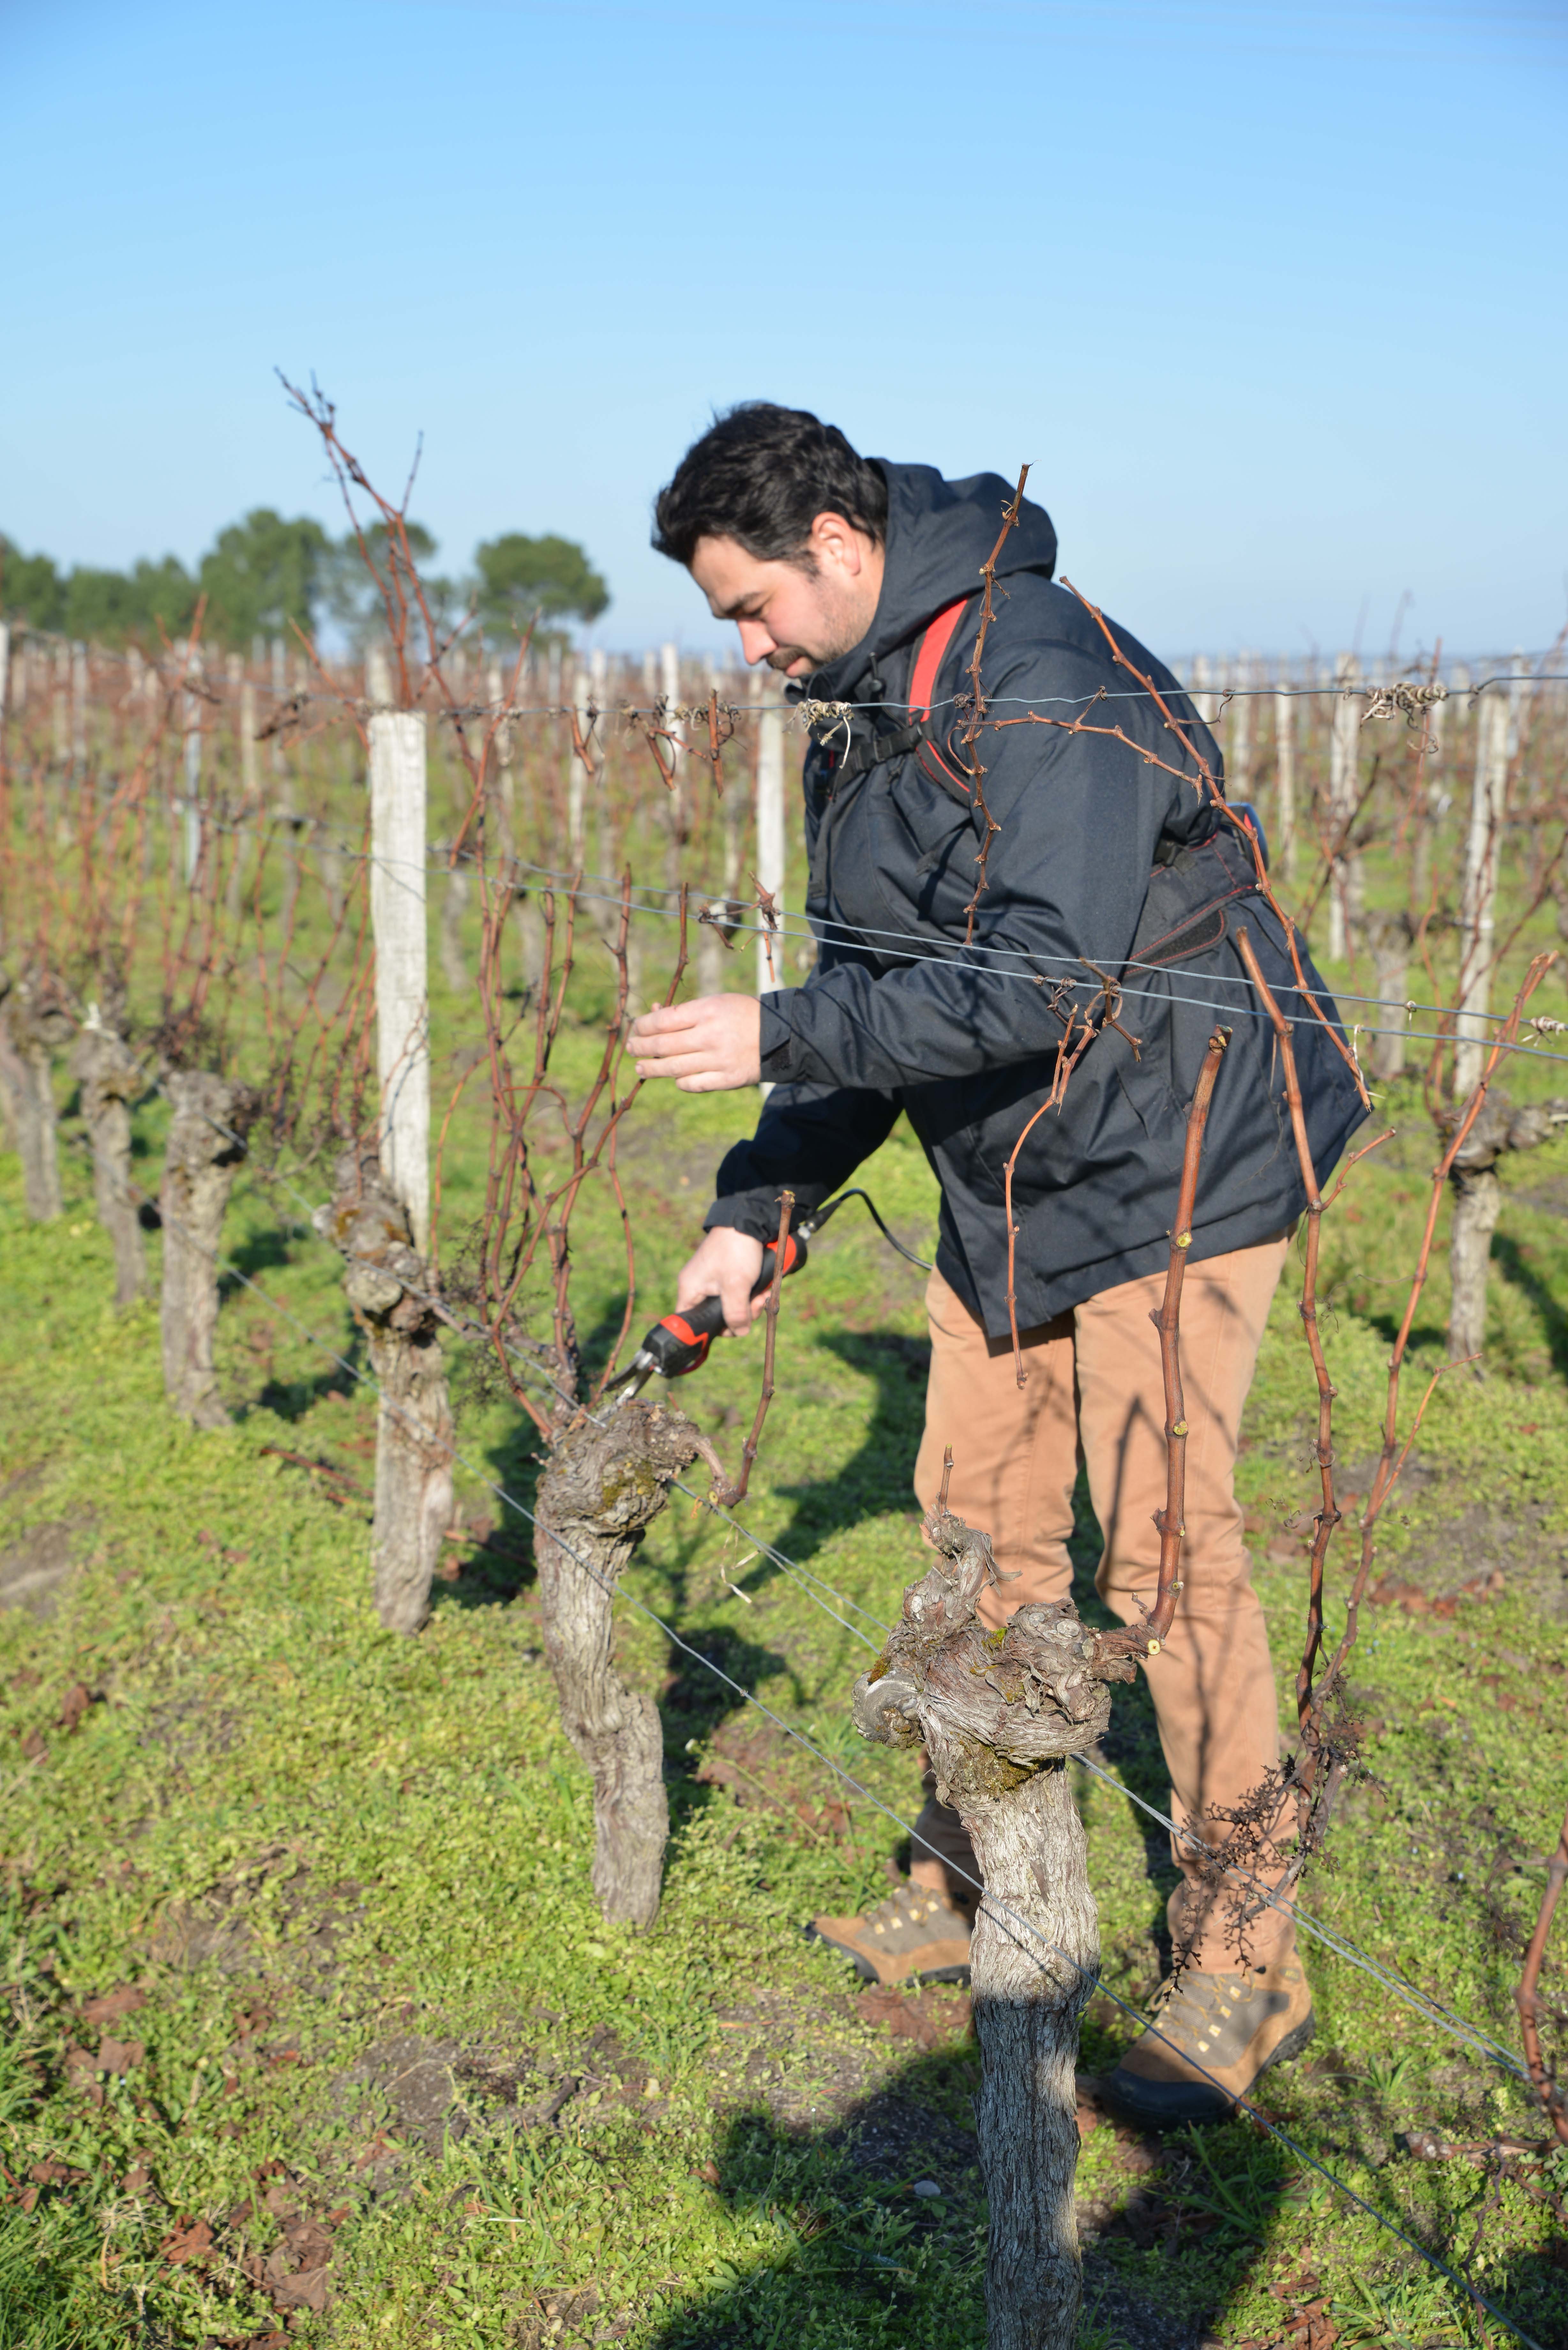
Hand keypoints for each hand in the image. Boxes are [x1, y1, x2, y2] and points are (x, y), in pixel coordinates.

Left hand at [630, 994, 761, 1091]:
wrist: (780, 1037)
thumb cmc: (742, 1015)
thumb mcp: (716, 1002)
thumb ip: (685, 1012)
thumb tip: (653, 1015)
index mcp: (707, 1011)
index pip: (662, 1021)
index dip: (642, 1026)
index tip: (636, 1029)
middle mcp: (710, 1036)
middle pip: (662, 1045)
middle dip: (640, 1047)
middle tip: (631, 1049)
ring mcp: (718, 1060)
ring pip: (673, 1068)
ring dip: (651, 1069)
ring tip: (641, 1068)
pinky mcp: (726, 1080)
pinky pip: (692, 1084)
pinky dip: (679, 1082)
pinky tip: (674, 1077)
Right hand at [674, 1225, 766, 1336]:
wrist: (748, 1221)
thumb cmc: (736, 1250)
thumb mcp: (737, 1286)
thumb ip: (736, 1314)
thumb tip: (739, 1332)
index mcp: (690, 1290)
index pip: (689, 1323)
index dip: (709, 1331)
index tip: (730, 1328)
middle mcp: (698, 1287)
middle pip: (716, 1318)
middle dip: (739, 1316)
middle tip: (755, 1306)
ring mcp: (712, 1282)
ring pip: (730, 1308)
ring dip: (749, 1306)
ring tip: (762, 1295)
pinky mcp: (726, 1277)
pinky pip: (736, 1296)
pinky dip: (750, 1296)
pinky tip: (762, 1290)